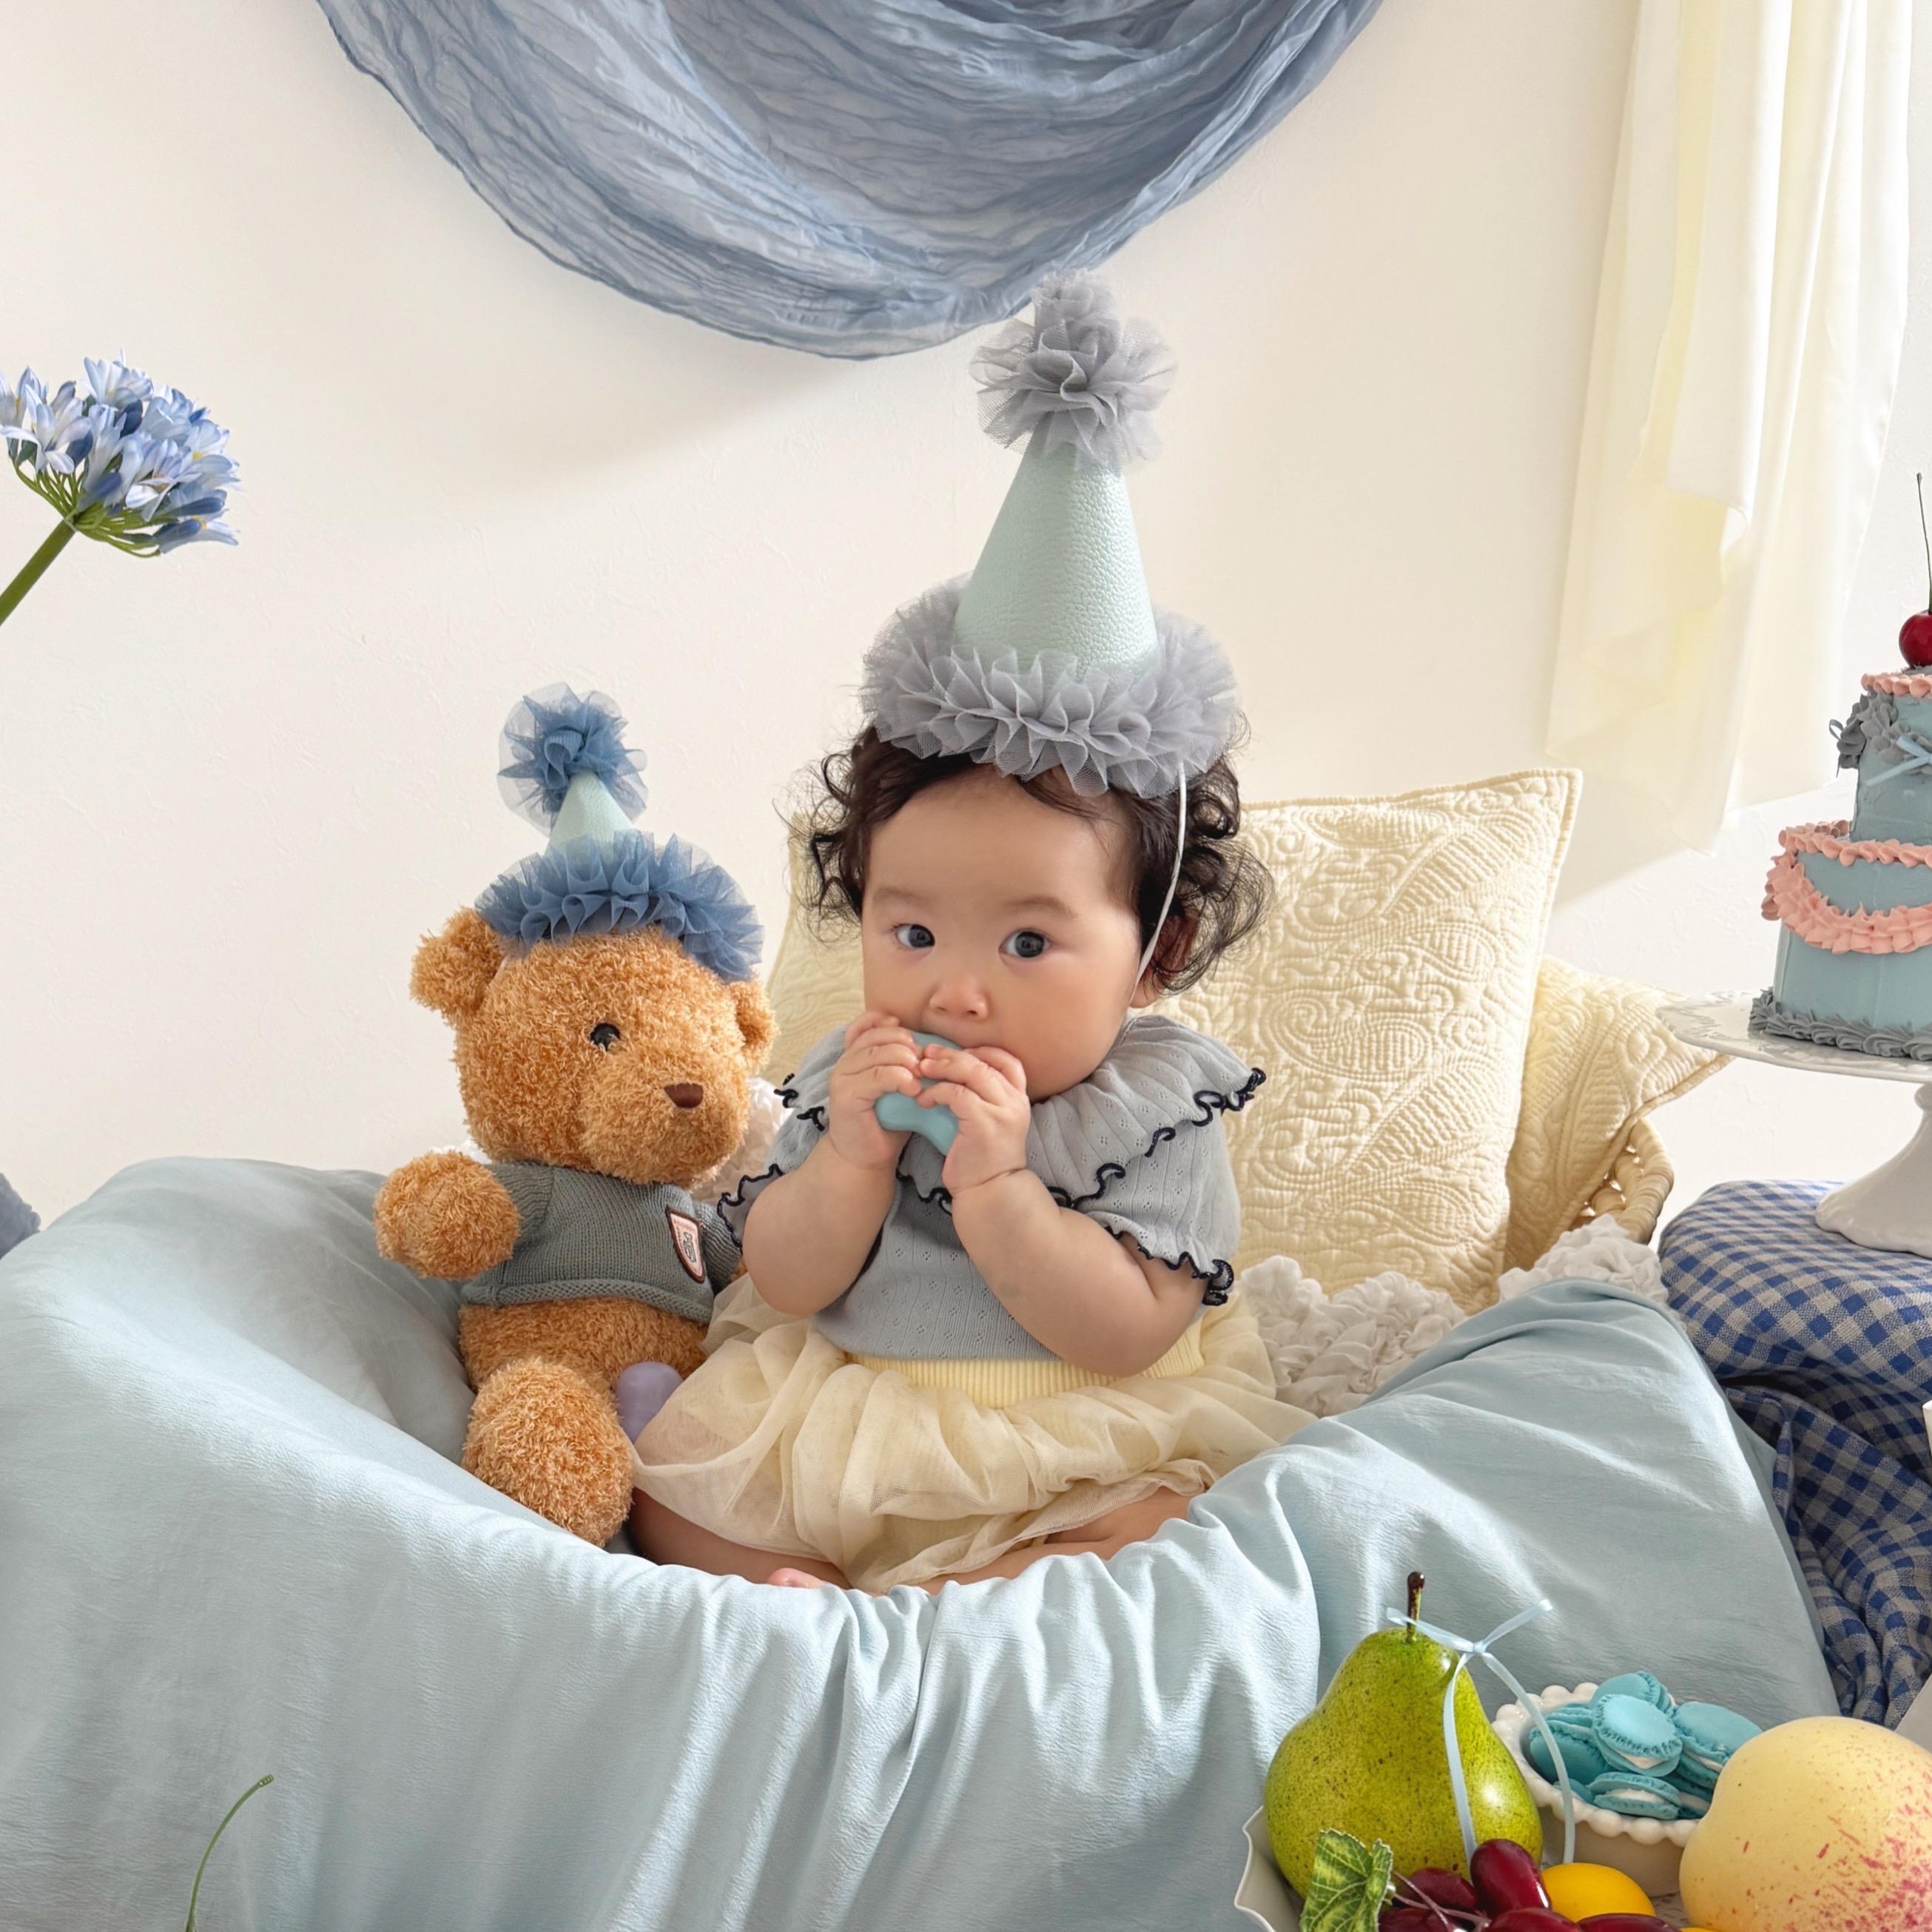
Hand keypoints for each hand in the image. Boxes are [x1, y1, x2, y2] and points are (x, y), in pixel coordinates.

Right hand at [824, 1009, 919, 1173]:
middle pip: (878, 1037)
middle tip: (926, 1062)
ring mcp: (842, 1078)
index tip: (912, 1036)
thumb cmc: (886, 1122)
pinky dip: (901, 1078)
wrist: (865, 1157)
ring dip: (907, 1062)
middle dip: (907, 1045)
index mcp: (853, 1057)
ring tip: (922, 1077)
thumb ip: (903, 1064)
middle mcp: (843, 1064)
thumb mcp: (897, 1087)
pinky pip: (879, 1075)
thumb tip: (930, 1044)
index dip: (888, 1023)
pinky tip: (913, 1090)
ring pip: (879, 1054)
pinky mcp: (846, 1095)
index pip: (866, 1025)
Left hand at [915, 1043, 1030, 1195]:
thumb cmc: (981, 1157)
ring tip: (921, 1071)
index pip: (1007, 1060)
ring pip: (971, 1071)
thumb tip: (952, 1069)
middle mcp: (1015, 1101)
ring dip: (941, 1068)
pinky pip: (957, 1094)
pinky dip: (936, 1092)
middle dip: (951, 1055)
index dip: (980, 1051)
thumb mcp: (988, 1121)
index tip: (954, 1053)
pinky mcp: (984, 1122)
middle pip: (983, 1061)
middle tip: (926, 1055)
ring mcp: (1002, 1111)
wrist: (989, 1190)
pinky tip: (923, 1100)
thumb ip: (981, 1097)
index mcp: (1018, 1098)